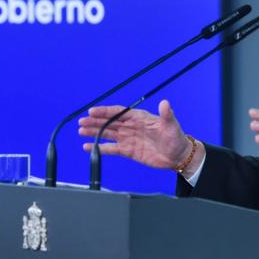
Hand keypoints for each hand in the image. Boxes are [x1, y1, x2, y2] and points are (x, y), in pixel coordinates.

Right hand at [78, 100, 192, 169]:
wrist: (178, 156)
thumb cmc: (176, 138)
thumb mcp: (171, 125)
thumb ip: (166, 114)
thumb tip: (165, 102)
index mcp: (139, 117)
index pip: (118, 112)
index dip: (105, 111)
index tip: (92, 111)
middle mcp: (131, 126)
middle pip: (109, 122)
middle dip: (95, 121)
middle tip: (81, 121)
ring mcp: (128, 138)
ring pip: (108, 134)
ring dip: (94, 132)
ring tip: (81, 131)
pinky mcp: (128, 151)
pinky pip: (111, 149)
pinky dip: (100, 148)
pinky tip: (88, 147)